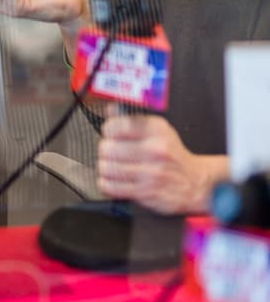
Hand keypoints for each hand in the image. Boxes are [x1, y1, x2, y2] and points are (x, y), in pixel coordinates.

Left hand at [97, 105, 228, 214]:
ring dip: (106, 168)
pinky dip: (107, 183)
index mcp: (156, 130)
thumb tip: (109, 108)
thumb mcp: (158, 130)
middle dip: (106, 151)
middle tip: (112, 153)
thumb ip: (131, 119)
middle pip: (107, 148)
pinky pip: (110, 186)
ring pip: (106, 167)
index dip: (108, 131)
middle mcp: (155, 149)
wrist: (196, 182)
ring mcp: (151, 172)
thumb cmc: (172, 155)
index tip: (112, 135)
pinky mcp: (146, 192)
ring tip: (114, 167)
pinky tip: (115, 180)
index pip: (114, 126)